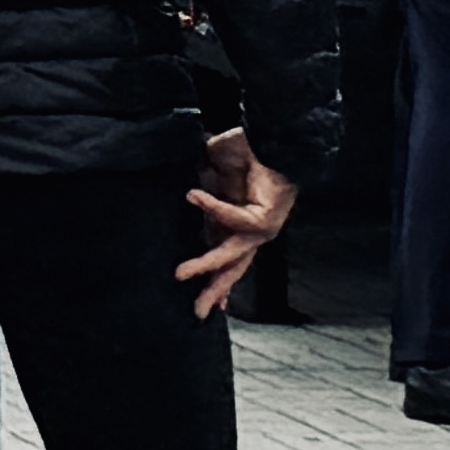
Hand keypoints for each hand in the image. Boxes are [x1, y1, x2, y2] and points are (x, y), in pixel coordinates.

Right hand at [178, 132, 297, 316]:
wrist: (271, 138)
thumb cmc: (243, 152)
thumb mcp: (211, 174)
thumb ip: (198, 188)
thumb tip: (177, 191)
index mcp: (238, 225)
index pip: (227, 259)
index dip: (219, 282)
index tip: (215, 307)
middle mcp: (251, 232)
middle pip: (232, 268)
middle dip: (214, 290)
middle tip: (197, 311)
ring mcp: (261, 229)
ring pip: (232, 255)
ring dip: (206, 264)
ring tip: (180, 272)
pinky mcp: (266, 219)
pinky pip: (234, 219)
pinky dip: (213, 208)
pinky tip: (194, 196)